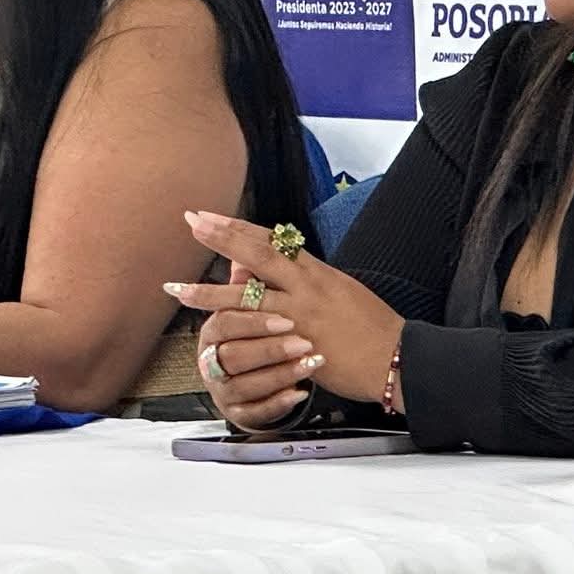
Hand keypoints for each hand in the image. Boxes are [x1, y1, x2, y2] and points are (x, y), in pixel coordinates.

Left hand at [166, 211, 404, 432]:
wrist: (396, 357)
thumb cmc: (373, 328)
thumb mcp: (342, 291)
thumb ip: (310, 280)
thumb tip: (285, 268)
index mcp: (317, 270)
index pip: (272, 240)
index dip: (238, 227)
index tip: (209, 216)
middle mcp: (307, 285)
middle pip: (257, 253)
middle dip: (221, 237)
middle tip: (190, 222)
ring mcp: (301, 313)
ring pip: (247, 296)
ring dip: (208, 291)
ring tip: (177, 287)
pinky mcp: (298, 342)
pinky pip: (258, 332)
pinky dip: (232, 330)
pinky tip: (208, 330)